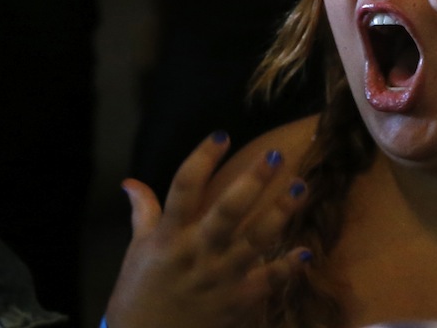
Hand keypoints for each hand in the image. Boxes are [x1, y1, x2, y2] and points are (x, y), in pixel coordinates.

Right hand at [105, 132, 309, 327]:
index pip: (184, 189)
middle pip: (227, 212)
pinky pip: (268, 281)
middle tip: (275, 156)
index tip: (221, 136)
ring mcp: (219, 278)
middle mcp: (196, 253)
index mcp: (168, 237)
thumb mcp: (137, 252)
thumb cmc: (139, 294)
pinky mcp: (237, 301)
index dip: (202, 160)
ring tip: (301, 186)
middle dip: (253, 182)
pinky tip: (306, 251)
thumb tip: (130, 181)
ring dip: (280, 213)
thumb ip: (143, 213)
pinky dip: (288, 267)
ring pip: (255, 241)